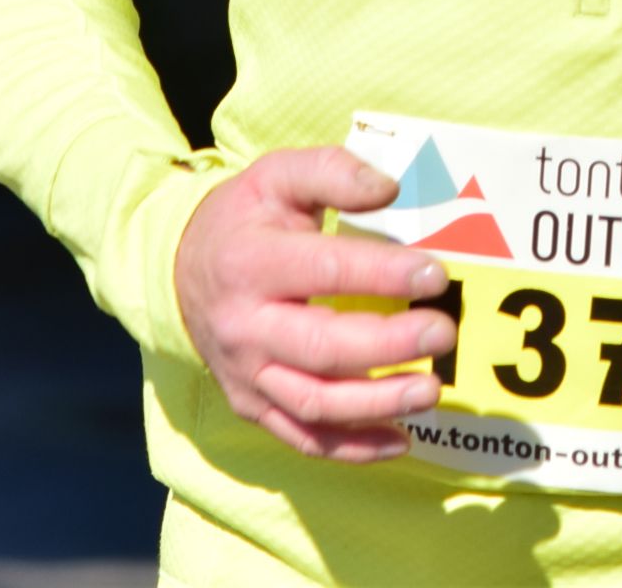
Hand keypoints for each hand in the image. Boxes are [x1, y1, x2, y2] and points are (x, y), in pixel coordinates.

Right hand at [173, 146, 457, 461]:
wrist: (179, 270)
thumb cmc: (244, 219)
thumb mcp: (278, 175)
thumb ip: (333, 172)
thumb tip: (388, 189)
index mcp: (251, 262)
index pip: (325, 271)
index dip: (384, 274)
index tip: (436, 273)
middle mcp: (244, 326)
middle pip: (321, 347)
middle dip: (389, 345)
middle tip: (443, 332)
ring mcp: (246, 374)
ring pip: (314, 403)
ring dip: (377, 404)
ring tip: (431, 390)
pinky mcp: (253, 406)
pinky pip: (304, 439)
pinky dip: (354, 448)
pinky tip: (401, 438)